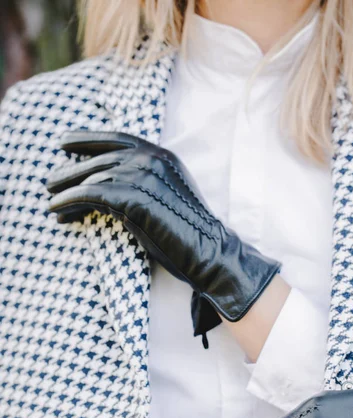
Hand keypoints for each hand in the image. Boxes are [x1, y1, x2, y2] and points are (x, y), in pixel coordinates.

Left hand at [46, 131, 280, 345]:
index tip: (65, 142)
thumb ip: (145, 183)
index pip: (118, 138)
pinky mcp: (134, 197)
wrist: (210, 252)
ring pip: (92, 176)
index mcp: (163, 155)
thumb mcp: (167, 196)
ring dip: (66, 189)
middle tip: (50, 182)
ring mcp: (144, 175)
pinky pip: (90, 195)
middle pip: (100, 158)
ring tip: (51, 201)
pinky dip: (70, 202)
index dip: (88, 139)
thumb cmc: (189, 233)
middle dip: (71, 169)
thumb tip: (111, 184)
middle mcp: (153, 158)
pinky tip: (57, 212)